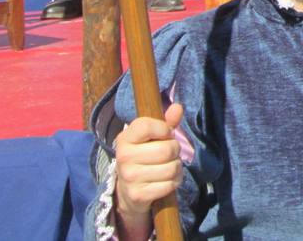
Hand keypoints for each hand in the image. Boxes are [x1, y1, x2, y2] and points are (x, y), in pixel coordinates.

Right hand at [114, 102, 184, 234]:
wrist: (128, 191)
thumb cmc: (144, 156)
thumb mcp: (152, 137)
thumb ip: (166, 122)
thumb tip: (178, 107)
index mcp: (125, 138)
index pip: (147, 126)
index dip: (164, 129)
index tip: (165, 134)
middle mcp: (124, 157)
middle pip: (167, 150)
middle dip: (175, 151)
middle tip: (169, 154)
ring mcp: (129, 177)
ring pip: (171, 168)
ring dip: (177, 168)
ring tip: (169, 167)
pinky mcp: (138, 195)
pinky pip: (169, 185)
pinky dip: (174, 182)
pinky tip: (167, 181)